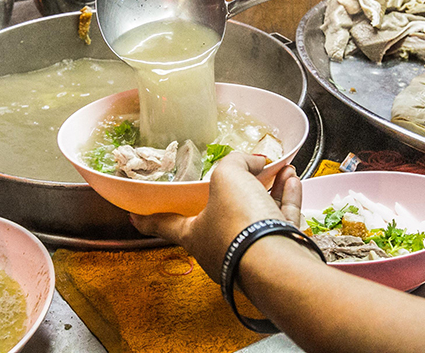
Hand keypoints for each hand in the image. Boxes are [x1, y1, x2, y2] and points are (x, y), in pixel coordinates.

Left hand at [131, 153, 301, 280]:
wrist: (278, 263)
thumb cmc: (239, 224)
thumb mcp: (227, 178)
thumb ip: (235, 163)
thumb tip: (252, 161)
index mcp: (195, 235)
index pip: (164, 223)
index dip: (147, 217)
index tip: (133, 215)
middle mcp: (220, 248)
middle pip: (222, 214)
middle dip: (233, 192)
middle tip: (240, 175)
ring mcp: (251, 253)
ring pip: (256, 216)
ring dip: (268, 188)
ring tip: (276, 168)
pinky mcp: (279, 253)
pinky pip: (281, 220)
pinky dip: (286, 197)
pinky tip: (291, 178)